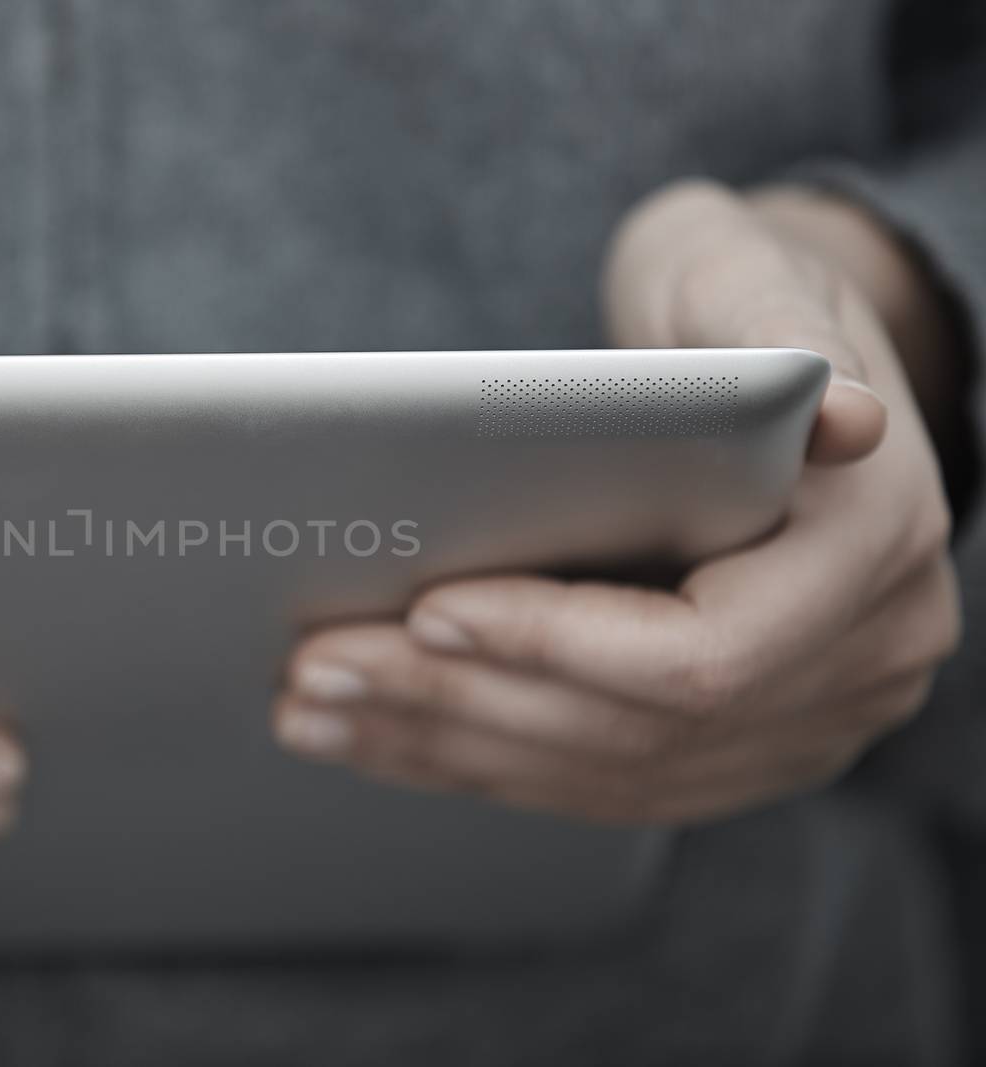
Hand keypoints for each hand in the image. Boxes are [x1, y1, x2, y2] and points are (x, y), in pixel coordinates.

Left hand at [271, 180, 960, 824]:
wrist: (765, 363)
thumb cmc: (738, 300)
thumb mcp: (749, 277)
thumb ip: (768, 338)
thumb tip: (841, 417)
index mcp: (873, 544)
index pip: (702, 653)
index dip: (556, 645)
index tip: (427, 608)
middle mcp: (859, 654)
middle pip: (629, 731)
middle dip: (456, 703)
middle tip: (316, 669)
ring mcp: (802, 717)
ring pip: (599, 772)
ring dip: (441, 745)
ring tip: (314, 711)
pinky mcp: (735, 745)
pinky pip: (596, 776)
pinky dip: (475, 757)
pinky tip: (378, 734)